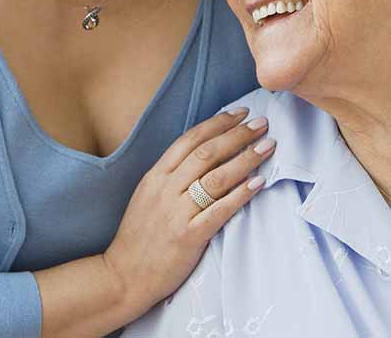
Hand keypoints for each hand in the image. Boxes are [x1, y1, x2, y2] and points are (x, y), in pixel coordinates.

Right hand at [102, 108, 274, 316]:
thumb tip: (204, 155)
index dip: (217, 124)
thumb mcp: (148, 197)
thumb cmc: (139, 238)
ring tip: (267, 147)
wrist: (123, 276)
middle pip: (207, 153)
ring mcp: (176, 212)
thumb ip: (171, 176)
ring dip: (245, 159)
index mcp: (155, 176)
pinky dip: (240, 195)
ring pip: (216, 177)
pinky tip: (258, 183)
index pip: (189, 140)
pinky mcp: (188, 236)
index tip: (239, 113)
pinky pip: (219, 211)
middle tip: (261, 124)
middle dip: (237, 135)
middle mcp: (166, 189)